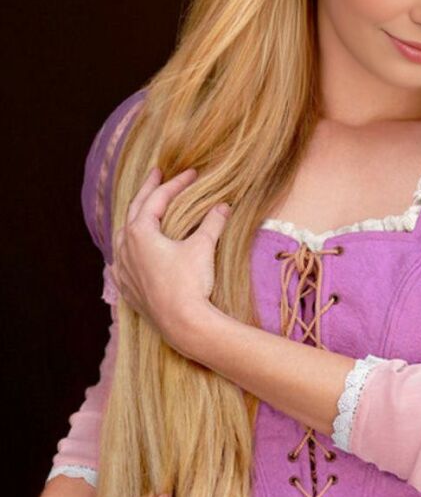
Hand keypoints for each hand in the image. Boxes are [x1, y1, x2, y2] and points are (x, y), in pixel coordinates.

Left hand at [110, 167, 231, 351]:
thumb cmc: (190, 283)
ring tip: (142, 210)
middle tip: (156, 174)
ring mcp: (123, 269)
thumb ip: (212, 223)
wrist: (182, 323)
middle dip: (147, 191)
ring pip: (123, 235)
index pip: (157, 199)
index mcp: (140, 232)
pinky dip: (127, 248)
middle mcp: (125, 248)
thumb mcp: (202, 248)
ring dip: (134, 218)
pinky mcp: (127, 288)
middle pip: (134, 210)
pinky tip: (129, 251)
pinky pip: (121, 260)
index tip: (190, 173)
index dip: (175, 184)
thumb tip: (224, 206)